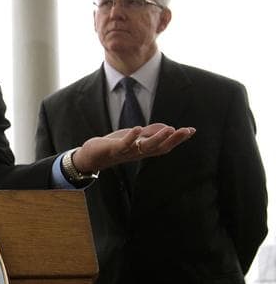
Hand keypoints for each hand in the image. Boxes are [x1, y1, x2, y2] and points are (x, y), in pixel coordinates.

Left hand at [73, 123, 195, 172]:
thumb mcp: (134, 137)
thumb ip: (149, 132)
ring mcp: (126, 152)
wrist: (92, 156)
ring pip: (145, 147)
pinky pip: (124, 144)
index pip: (164, 145)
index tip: (192, 130)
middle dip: (173, 139)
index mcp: (144, 150)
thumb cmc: (114, 146)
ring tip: (169, 128)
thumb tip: (167, 127)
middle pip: (159, 148)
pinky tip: (138, 128)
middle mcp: (138, 153)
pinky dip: (131, 137)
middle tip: (186, 131)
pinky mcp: (113, 149)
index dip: (178, 139)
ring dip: (157, 138)